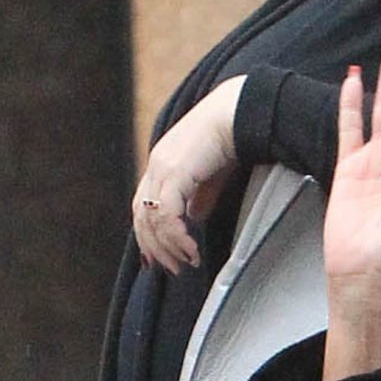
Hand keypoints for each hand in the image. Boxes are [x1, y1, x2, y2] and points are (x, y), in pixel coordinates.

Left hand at [132, 80, 243, 271]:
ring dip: (167, 247)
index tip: (160, 257)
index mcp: (162, 163)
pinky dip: (178, 238)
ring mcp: (162, 168)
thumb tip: (194, 217)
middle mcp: (156, 165)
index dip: (148, 234)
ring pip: (152, 219)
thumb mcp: (212, 173)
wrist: (238, 111)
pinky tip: (191, 249)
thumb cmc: (231, 136)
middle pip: (142, 216)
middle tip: (172, 268)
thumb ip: (200, 196)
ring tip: (186, 263)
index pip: (143, 205)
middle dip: (155, 247)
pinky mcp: (175, 172)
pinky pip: (168, 215)